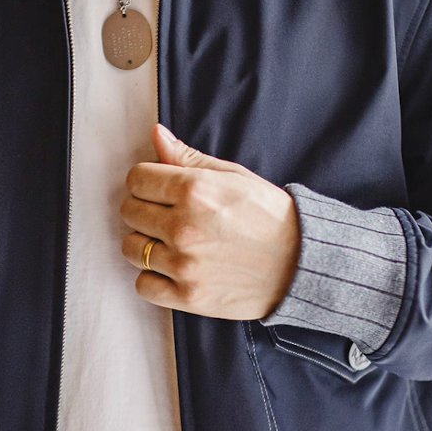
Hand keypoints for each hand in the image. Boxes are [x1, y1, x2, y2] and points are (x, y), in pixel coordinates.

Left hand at [120, 124, 300, 318]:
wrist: (302, 264)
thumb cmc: (270, 216)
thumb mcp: (234, 176)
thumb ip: (189, 158)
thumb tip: (156, 134)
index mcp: (194, 190)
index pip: (136, 178)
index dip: (146, 182)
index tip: (160, 190)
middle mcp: (184, 226)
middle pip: (129, 211)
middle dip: (144, 209)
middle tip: (168, 215)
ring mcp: (184, 264)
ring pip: (131, 248)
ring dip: (145, 243)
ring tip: (170, 242)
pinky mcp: (188, 296)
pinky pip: (143, 285)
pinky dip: (152, 278)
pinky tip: (172, 269)